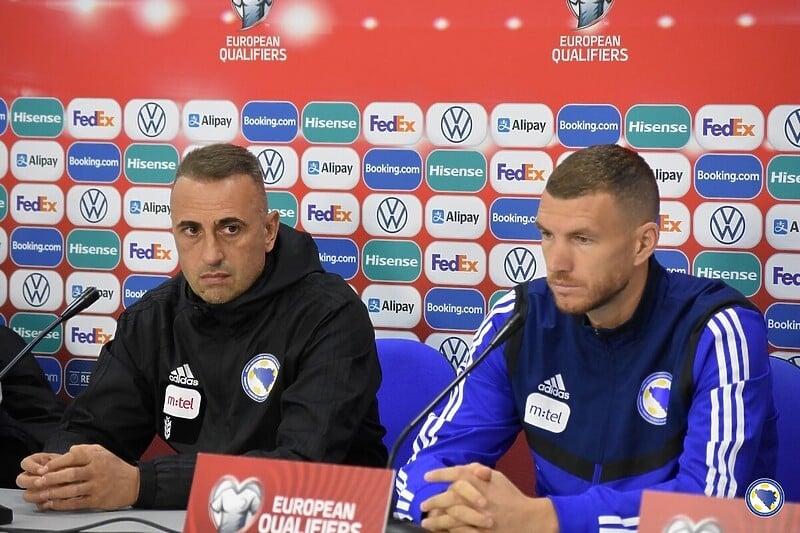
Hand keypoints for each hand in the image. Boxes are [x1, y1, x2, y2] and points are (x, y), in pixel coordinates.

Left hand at [17, 445, 139, 510]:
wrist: (134, 483)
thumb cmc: (115, 467)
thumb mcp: (103, 452)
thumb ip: (85, 450)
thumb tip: (68, 451)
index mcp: (96, 457)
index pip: (73, 457)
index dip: (56, 463)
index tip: (44, 468)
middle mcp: (96, 471)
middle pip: (70, 474)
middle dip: (52, 478)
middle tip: (39, 481)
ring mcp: (97, 486)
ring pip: (71, 489)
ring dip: (54, 492)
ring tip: (42, 493)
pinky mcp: (97, 500)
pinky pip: (76, 502)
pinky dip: (62, 504)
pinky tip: (53, 503)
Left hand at [420, 463, 557, 532]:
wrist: (529, 519)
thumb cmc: (511, 496)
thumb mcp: (498, 478)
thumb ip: (479, 470)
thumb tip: (464, 467)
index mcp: (483, 483)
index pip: (458, 474)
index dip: (441, 474)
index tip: (427, 476)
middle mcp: (480, 499)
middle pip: (451, 497)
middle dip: (434, 500)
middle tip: (423, 504)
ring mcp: (480, 518)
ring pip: (452, 518)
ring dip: (437, 520)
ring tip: (426, 522)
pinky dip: (449, 532)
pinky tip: (440, 531)